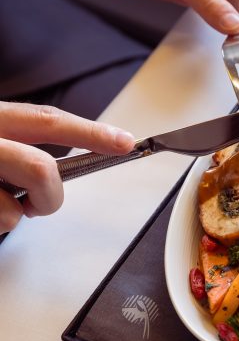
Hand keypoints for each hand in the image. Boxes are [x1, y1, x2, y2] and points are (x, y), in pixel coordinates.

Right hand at [0, 102, 134, 233]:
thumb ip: (21, 149)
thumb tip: (57, 172)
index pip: (48, 120)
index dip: (91, 134)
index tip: (125, 142)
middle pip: (40, 168)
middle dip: (50, 196)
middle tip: (38, 205)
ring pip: (16, 207)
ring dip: (16, 213)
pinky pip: (2, 219)